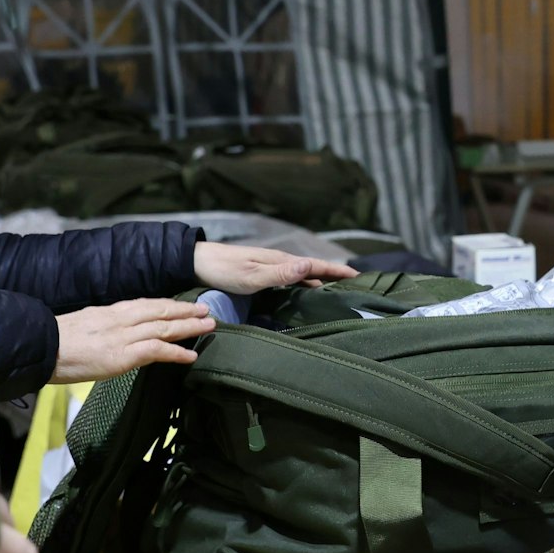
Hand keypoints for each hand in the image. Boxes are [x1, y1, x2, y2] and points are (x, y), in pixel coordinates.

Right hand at [50, 298, 214, 383]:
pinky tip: (190, 355)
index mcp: (110, 311)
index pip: (146, 304)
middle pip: (160, 311)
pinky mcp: (122, 355)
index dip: (168, 304)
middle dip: (186, 311)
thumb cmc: (55, 341)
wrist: (40, 347)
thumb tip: (115, 334)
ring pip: (164, 327)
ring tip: (209, 326)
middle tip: (207, 310)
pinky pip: (156, 351)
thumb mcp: (84, 326)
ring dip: (189, 327)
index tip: (184, 304)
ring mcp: (123, 336)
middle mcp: (120, 319)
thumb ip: (104, 327)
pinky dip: (176, 352)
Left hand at [193, 241, 359, 295]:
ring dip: (319, 279)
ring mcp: (269, 266)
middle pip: (312, 268)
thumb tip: (310, 266)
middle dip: (333, 274)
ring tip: (334, 289)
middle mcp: (278, 261)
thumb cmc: (222, 271)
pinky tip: (303, 290)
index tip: (357, 276)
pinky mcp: (261, 272)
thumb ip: (280, 274)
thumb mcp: (252, 276)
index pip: (316, 265)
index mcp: (280, 261)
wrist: (196, 262)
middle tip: (352, 285)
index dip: (336, 271)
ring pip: (302, 272)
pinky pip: (290, 277)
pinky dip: (304, 282)